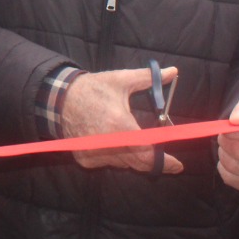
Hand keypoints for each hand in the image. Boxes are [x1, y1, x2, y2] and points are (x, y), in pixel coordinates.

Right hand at [61, 68, 181, 173]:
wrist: (60, 99)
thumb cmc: (93, 88)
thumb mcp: (121, 80)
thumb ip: (149, 79)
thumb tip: (173, 72)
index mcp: (119, 124)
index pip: (147, 152)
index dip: (165, 161)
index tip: (178, 166)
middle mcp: (107, 144)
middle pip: (139, 164)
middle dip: (154, 162)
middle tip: (166, 160)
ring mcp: (94, 154)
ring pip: (124, 164)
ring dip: (133, 156)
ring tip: (130, 139)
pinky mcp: (85, 159)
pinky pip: (108, 163)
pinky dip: (115, 156)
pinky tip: (110, 140)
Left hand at [217, 95, 238, 193]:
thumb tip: (236, 120)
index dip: (238, 131)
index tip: (232, 124)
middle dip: (227, 140)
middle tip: (226, 134)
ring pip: (234, 166)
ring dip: (224, 153)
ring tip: (231, 144)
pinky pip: (230, 178)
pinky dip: (224, 167)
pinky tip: (233, 158)